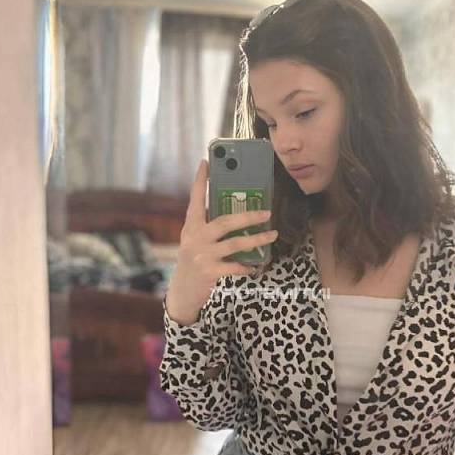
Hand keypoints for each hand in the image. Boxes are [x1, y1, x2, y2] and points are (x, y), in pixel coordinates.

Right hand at [165, 158, 277, 323]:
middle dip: (248, 216)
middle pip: (225, 221)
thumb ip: (207, 226)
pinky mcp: (210, 272)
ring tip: (272, 235)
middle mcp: (195, 238)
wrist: (182, 292)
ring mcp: (202, 255)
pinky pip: (235, 266)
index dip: (200, 181)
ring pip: (235, 243)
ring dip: (257, 240)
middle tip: (267, 211)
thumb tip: (233, 212)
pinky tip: (255, 266)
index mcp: (191, 226)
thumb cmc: (193, 261)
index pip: (195, 199)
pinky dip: (247, 266)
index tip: (205, 162)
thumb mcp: (194, 240)